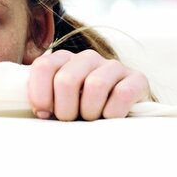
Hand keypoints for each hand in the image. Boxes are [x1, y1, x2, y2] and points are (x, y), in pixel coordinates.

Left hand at [27, 50, 149, 120]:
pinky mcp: (137, 78)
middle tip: (69, 119)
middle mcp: (87, 57)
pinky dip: (113, 112)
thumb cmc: (80, 109)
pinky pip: (122, 93)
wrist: (120, 113)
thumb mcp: (57, 102)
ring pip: (95, 85)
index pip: (43, 66)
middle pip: (66, 80)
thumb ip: (44, 99)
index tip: (43, 113)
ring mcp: (113, 66)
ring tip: (90, 119)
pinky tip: (109, 116)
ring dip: (89, 111)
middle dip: (65, 109)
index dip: (40, 94)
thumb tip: (39, 110)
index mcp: (63, 59)